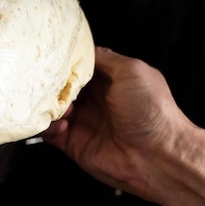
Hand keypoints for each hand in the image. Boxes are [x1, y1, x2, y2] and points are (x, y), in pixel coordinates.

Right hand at [42, 46, 193, 198]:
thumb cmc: (152, 111)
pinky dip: (48, 126)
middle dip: (52, 83)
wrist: (157, 156)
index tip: (53, 57)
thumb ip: (105, 57)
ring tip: (63, 108)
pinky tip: (64, 125)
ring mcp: (81, 121)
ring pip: (50, 107)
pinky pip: (47, 131)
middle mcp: (93, 99)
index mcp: (108, 80)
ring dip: (49, 105)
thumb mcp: (132, 71)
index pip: (78, 65)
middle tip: (49, 83)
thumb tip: (82, 49)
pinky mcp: (71, 142)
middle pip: (60, 85)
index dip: (65, 61)